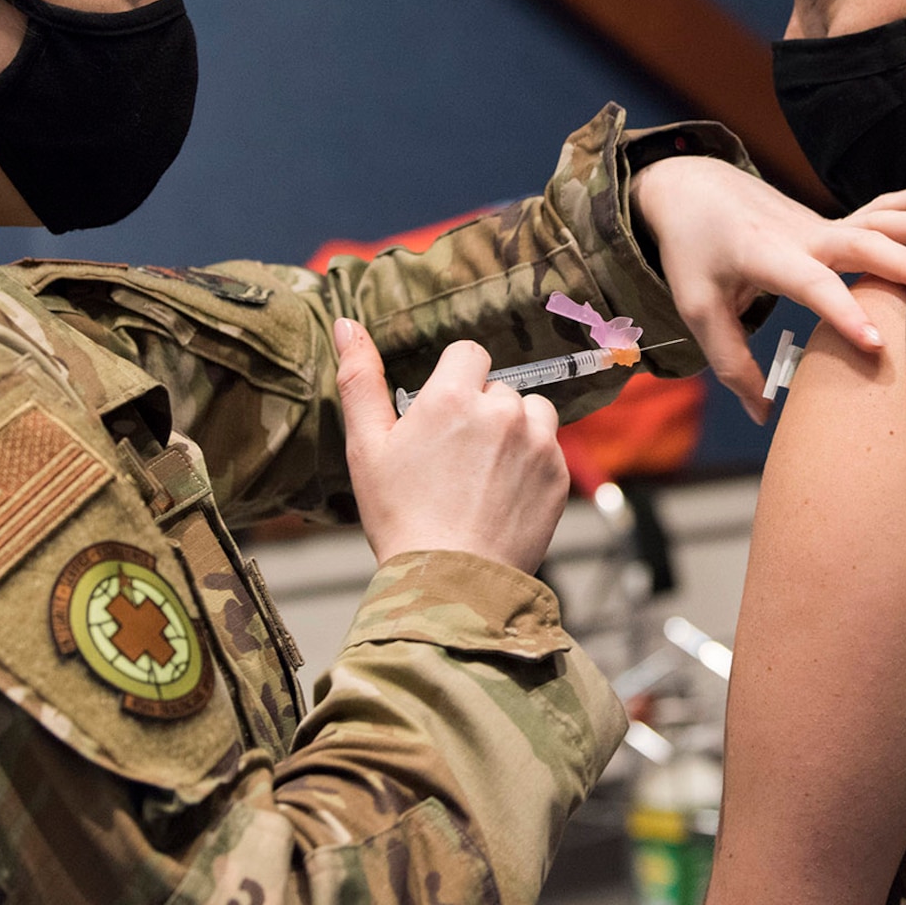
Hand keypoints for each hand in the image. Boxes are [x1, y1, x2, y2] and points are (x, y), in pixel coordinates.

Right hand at [334, 318, 568, 571]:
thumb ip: (360, 378)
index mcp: (454, 396)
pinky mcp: (559, 475)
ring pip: (530, 412)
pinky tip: (501, 493)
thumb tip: (346, 322)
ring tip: (482, 473)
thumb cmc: (400, 516)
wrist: (450, 582)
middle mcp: (503, 410)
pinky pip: (549, 449)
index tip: (441, 415)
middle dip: (480, 411)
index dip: (453, 381)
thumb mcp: (367, 446)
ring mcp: (538, 442)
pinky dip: (530, 463)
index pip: (468, 353)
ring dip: (513, 429)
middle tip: (453, 458)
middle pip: (498, 387)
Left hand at [629, 158, 905, 421]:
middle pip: (859, 245)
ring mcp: (821, 223)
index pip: (811, 286)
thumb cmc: (694, 252)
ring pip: (878, 220)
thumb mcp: (697, 308)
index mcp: (765, 255)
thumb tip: (764, 413)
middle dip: (903, 263)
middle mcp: (801, 234)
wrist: (693, 188)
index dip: (843, 314)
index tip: (877, 345)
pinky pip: (881, 210)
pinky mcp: (832, 222)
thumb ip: (731, 361)